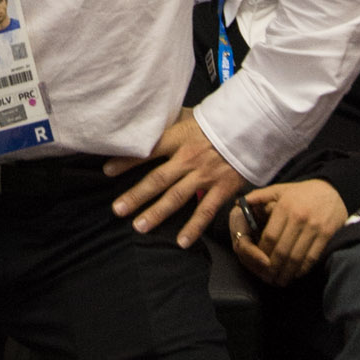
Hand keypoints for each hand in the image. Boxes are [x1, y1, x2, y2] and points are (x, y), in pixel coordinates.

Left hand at [106, 111, 244, 247]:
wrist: (252, 125)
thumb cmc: (218, 121)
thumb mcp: (191, 117)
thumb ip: (170, 125)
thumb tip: (147, 125)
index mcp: (180, 138)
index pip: (148, 150)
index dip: (126, 161)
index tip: (107, 171)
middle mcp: (189, 158)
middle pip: (158, 179)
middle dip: (136, 196)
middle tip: (118, 209)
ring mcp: (205, 175)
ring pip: (176, 197)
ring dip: (156, 213)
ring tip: (139, 226)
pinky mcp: (222, 188)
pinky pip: (205, 211)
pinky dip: (193, 228)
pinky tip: (181, 242)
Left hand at [230, 179, 348, 284]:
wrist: (333, 190)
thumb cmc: (302, 192)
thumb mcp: (280, 189)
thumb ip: (259, 196)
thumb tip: (239, 203)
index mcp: (285, 207)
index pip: (269, 237)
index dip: (263, 253)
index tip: (259, 262)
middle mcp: (299, 218)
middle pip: (282, 250)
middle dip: (273, 268)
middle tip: (268, 278)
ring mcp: (314, 227)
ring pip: (296, 257)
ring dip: (287, 273)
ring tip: (280, 281)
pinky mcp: (327, 234)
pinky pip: (312, 257)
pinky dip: (303, 269)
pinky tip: (296, 274)